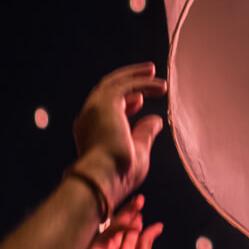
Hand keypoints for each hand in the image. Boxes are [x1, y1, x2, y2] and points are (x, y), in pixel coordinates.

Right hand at [73, 62, 166, 207]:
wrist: (105, 176)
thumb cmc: (121, 174)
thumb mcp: (137, 151)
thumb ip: (145, 133)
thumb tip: (157, 120)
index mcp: (91, 132)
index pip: (105, 109)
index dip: (123, 102)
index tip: (139, 101)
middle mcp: (88, 118)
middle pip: (107, 90)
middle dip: (128, 81)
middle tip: (147, 74)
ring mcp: (94, 109)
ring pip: (114, 83)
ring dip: (135, 76)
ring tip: (154, 72)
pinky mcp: (106, 102)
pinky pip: (126, 85)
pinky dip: (143, 83)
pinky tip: (160, 86)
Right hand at [80, 195, 162, 248]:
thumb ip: (147, 241)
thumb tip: (158, 226)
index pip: (131, 234)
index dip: (137, 222)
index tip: (142, 213)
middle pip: (123, 226)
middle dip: (132, 213)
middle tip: (140, 200)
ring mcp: (105, 247)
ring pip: (116, 225)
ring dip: (127, 213)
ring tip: (138, 202)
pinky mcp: (96, 247)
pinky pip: (110, 232)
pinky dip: (122, 225)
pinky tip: (135, 222)